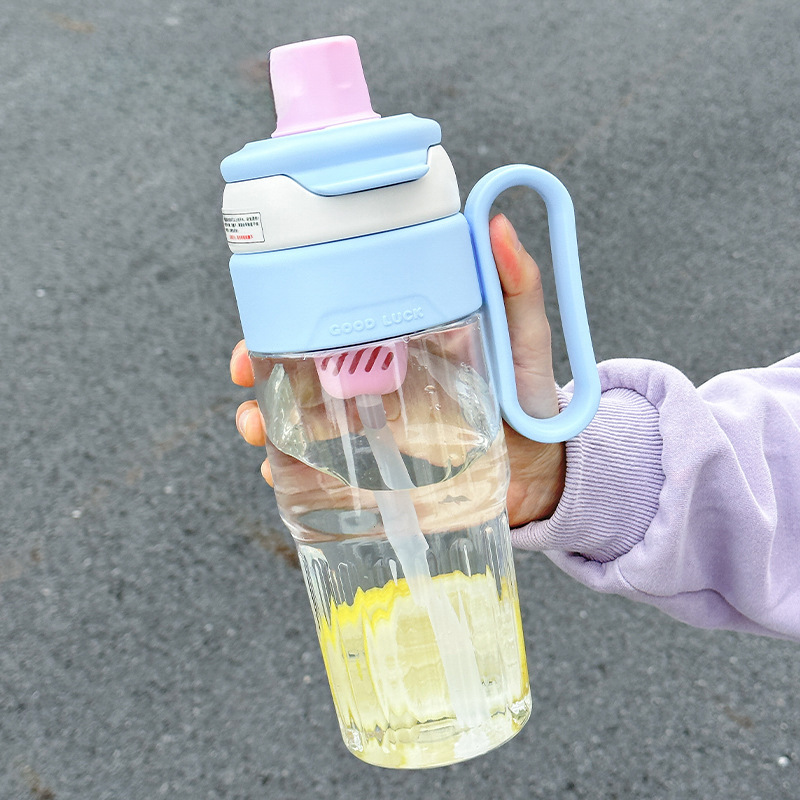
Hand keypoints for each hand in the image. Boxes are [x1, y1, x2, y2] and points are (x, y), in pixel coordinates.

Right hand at [230, 214, 564, 525]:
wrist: (544, 473)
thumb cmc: (532, 402)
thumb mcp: (524, 339)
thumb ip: (516, 288)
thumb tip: (497, 222)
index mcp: (401, 340)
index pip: (332, 321)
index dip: (285, 321)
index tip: (256, 330)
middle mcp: (379, 377)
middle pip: (300, 366)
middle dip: (259, 370)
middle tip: (243, 381)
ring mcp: (376, 422)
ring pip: (301, 415)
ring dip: (266, 420)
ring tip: (256, 430)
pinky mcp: (380, 466)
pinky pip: (323, 465)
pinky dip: (293, 468)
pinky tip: (278, 472)